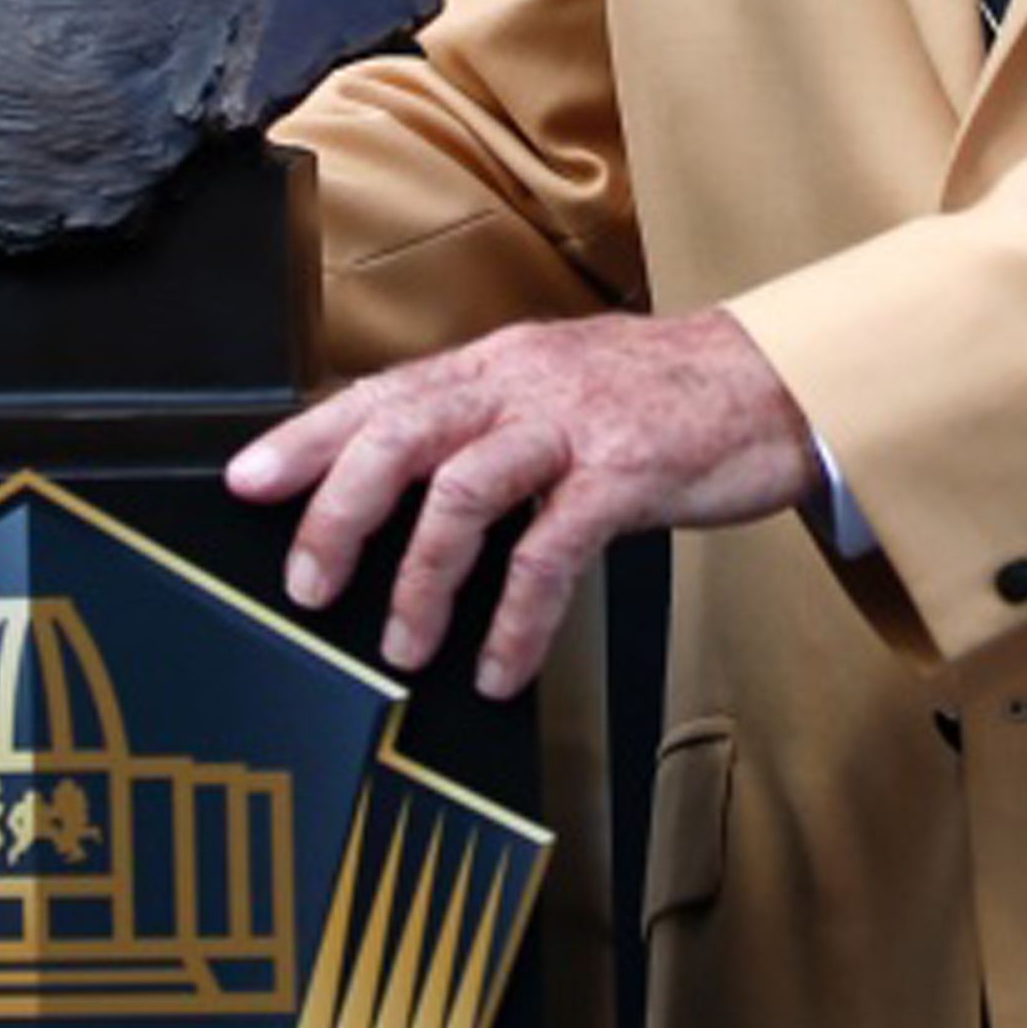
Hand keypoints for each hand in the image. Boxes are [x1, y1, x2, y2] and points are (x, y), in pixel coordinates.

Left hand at [224, 307, 815, 697]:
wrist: (779, 382)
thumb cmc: (668, 397)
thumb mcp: (564, 389)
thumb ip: (489, 427)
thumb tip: (406, 485)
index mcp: (500, 363)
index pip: (382, 394)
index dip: (307, 436)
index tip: (247, 481)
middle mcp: (525, 382)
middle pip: (400, 434)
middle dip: (338, 513)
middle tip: (308, 585)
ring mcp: (575, 425)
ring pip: (463, 492)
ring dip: (420, 579)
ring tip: (402, 644)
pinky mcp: (626, 473)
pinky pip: (549, 553)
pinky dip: (514, 619)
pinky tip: (499, 664)